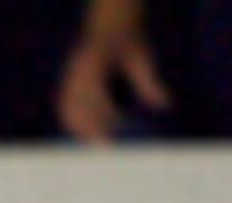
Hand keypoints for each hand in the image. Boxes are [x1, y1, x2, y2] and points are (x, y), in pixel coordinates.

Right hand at [58, 21, 165, 143]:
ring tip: (95, 144)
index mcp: (93, 61)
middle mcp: (76, 71)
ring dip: (80, 128)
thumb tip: (165, 105)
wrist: (110, 27)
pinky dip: (74, 124)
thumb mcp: (143, 57)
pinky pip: (65, 109)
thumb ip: (150, 81)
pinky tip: (86, 135)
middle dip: (90, 127)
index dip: (105, 111)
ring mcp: (69, 78)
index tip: (119, 127)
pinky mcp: (66, 85)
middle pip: (77, 106)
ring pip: (68, 110)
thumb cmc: (130, 41)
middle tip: (106, 146)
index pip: (95, 92)